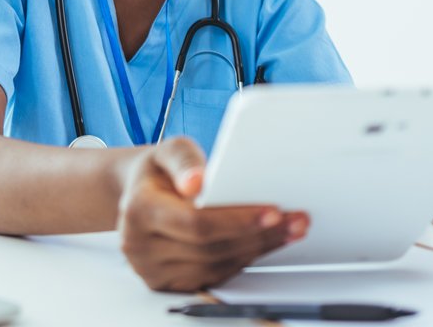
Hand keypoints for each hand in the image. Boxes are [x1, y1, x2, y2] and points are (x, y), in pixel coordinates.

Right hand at [116, 137, 307, 291]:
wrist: (139, 192)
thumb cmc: (161, 171)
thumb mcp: (171, 150)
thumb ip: (185, 160)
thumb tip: (196, 181)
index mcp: (139, 209)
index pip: (196, 224)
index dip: (237, 221)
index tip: (273, 212)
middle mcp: (139, 245)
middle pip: (210, 248)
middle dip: (258, 235)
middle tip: (293, 220)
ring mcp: (151, 269)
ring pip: (215, 266)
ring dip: (257, 249)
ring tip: (286, 230)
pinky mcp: (167, 282)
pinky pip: (212, 276)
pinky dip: (242, 260)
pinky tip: (262, 244)